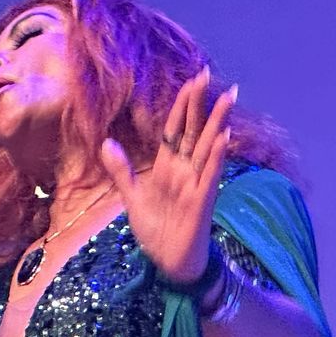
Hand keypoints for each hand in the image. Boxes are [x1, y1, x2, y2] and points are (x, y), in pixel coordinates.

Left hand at [100, 68, 235, 284]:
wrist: (168, 261)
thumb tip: (107, 142)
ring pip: (207, 147)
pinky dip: (216, 158)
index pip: (175, 129)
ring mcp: (195, 183)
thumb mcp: (132, 197)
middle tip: (208, 74)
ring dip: (217, 122)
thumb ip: (122, 170)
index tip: (192, 81)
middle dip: (201, 104)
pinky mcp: (202, 201)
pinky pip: (210, 175)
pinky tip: (225, 139)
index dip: (182, 105)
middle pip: (194, 130)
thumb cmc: (156, 229)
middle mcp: (184, 170)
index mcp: (167, 166)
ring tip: (228, 97)